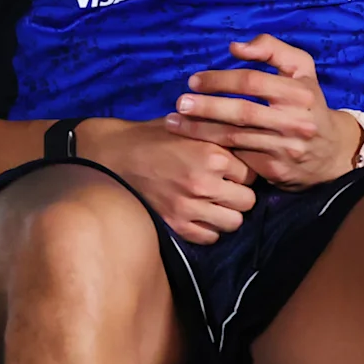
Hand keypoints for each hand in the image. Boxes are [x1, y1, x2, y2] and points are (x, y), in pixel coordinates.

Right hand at [75, 116, 258, 243]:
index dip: (241, 173)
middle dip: (238, 195)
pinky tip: (198, 216)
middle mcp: (204, 182)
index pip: (251, 174)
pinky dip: (208, 229)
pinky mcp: (175, 224)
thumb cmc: (151, 138)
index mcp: (212, 154)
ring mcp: (189, 206)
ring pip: (233, 222)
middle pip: (247, 201)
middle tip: (223, 189)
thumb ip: (218, 133)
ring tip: (213, 204)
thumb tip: (248, 138)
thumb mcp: (187, 126)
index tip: (229, 172)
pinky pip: (210, 237)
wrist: (112, 156)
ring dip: (226, 214)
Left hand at [164, 35, 358, 188]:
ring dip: (199, 130)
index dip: (220, 79)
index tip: (194, 80)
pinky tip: (189, 142)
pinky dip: (211, 148)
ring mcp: (283, 147)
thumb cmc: (307, 102)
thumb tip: (235, 47)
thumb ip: (272, 49)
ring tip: (173, 123)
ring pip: (234, 137)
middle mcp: (293, 121)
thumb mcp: (301, 69)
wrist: (331, 151)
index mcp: (299, 92)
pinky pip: (235, 157)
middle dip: (205, 107)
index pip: (253, 82)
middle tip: (179, 103)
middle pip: (242, 112)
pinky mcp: (273, 169)